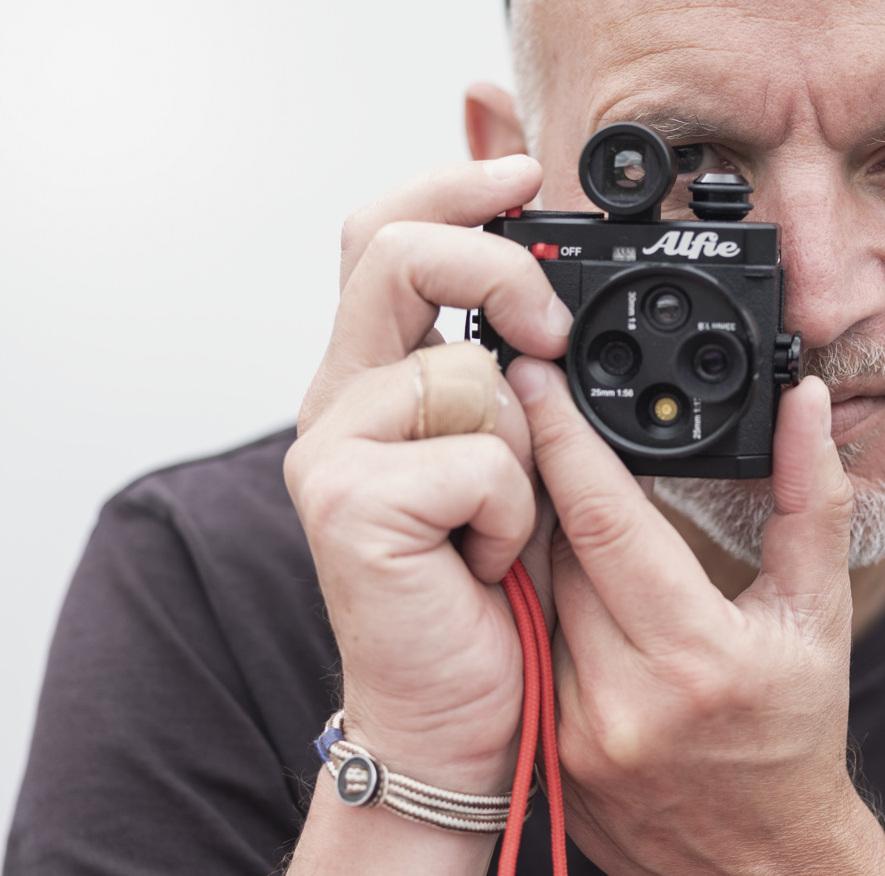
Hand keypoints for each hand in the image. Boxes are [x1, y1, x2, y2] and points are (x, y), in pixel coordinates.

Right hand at [284, 154, 567, 798]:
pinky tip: (484, 562)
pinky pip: (479, 457)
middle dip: (495, 263)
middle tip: (553, 326)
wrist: (452, 718)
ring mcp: (332, 451)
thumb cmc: (485, 594)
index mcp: (373, 377)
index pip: (382, 233)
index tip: (524, 166)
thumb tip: (549, 280)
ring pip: (463, 369)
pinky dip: (512, 514)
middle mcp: (337, 401)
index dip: (450, 184)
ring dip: (521, 455)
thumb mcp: (510, 456)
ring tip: (499, 524)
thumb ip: (512, 369)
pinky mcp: (349, 506)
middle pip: (390, 249)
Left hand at [508, 361, 884, 875]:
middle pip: (553, 550)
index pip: (605, 519)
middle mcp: (620, 699)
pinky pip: (522, 648)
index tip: (535, 376)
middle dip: (547, 480)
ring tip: (548, 497)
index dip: (564, 437)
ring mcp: (571, 733)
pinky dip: (533, 605)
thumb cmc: (794, 735)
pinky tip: (549, 578)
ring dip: (535, 541)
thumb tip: (804, 403)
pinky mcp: (541, 754)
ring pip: (527, 597)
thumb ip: (811, 501)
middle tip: (539, 417)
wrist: (757, 862)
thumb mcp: (816, 615)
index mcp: (696, 655)